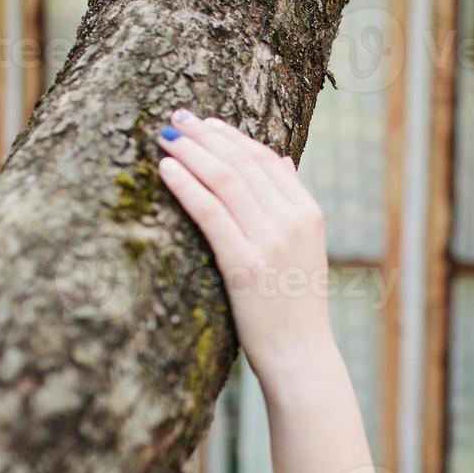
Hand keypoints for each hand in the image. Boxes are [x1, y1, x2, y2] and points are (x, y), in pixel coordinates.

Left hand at [155, 108, 334, 381]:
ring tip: (165, 137)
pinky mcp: (245, 264)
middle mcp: (292, 220)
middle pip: (242, 163)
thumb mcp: (304, 248)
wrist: (302, 355)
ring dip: (191, 152)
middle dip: (205, 135)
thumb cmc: (294, 306)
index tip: (204, 122)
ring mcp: (270, 241)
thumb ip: (292, 203)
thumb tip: (280, 158)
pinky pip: (210, 212)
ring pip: (225, 180)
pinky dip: (186, 185)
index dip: (231, 135)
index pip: (264, 159)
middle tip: (176, 117)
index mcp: (308, 213)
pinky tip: (166, 169)